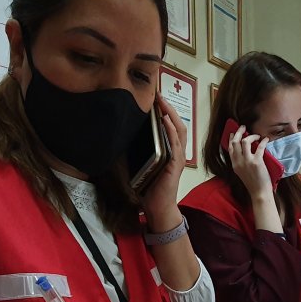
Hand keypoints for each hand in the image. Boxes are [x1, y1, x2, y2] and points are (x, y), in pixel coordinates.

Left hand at [140, 95, 186, 229]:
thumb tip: (122, 136)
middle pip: (177, 123)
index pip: (170, 125)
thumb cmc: (151, 188)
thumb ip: (138, 151)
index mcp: (170, 150)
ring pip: (178, 130)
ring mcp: (177, 157)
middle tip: (158, 93)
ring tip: (163, 102)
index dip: (165, 110)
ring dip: (171, 114)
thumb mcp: (143, 165)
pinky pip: (176, 145)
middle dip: (169, 107)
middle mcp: (177, 151)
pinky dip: (171, 131)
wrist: (158, 208)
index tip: (155, 97)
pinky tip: (166, 121)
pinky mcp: (175, 165)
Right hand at [226, 125, 274, 200]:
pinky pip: (259, 147)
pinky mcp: (257, 162)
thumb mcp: (241, 172)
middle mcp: (239, 161)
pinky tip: (265, 139)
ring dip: (251, 136)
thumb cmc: (252, 183)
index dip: (231, 138)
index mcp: (234, 164)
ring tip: (256, 135)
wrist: (258, 192)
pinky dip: (263, 141)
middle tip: (243, 127)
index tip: (234, 133)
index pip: (230, 148)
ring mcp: (247, 161)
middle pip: (235, 142)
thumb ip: (240, 162)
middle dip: (239, 132)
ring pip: (245, 141)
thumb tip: (243, 151)